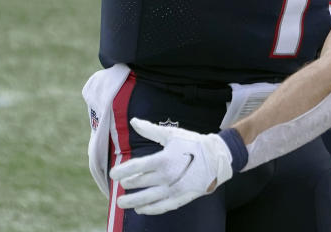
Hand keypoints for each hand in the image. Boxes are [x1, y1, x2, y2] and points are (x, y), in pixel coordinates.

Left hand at [109, 118, 233, 214]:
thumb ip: (150, 129)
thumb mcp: (172, 134)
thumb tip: (133, 121)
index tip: (113, 173)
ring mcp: (172, 189)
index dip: (120, 172)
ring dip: (131, 202)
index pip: (134, 168)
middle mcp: (165, 176)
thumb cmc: (193, 144)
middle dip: (126, 184)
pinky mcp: (180, 198)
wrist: (217, 158)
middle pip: (137, 183)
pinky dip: (148, 209)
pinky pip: (160, 207)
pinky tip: (141, 209)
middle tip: (122, 184)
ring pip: (145, 199)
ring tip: (122, 203)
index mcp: (162, 159)